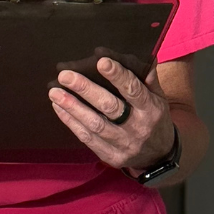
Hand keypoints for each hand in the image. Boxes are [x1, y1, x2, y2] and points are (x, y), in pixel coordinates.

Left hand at [48, 59, 174, 173]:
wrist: (159, 156)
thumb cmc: (155, 119)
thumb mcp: (159, 98)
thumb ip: (148, 79)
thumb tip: (139, 57)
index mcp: (151, 109)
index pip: (133, 90)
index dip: (118, 76)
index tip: (101, 61)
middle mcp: (137, 127)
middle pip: (109, 107)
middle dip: (85, 89)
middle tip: (65, 75)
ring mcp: (123, 144)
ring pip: (94, 124)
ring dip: (72, 107)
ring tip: (54, 91)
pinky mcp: (110, 156)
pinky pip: (87, 138)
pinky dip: (70, 121)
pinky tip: (59, 107)